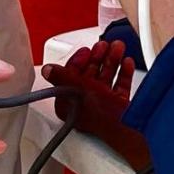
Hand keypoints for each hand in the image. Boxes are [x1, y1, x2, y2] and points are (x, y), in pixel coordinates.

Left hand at [42, 39, 148, 168]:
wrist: (126, 127)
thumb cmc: (100, 115)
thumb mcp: (78, 90)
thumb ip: (62, 77)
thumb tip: (47, 70)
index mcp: (70, 105)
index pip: (69, 79)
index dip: (77, 62)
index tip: (86, 51)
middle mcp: (85, 106)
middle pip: (89, 76)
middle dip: (98, 58)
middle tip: (104, 45)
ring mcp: (102, 106)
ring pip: (105, 79)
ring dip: (112, 61)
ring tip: (118, 48)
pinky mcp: (118, 107)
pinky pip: (119, 86)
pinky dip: (123, 73)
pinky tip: (126, 62)